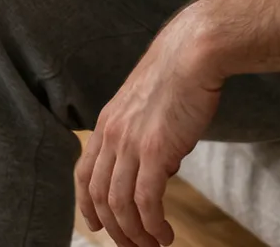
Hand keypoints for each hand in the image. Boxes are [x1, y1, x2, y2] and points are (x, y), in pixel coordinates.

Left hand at [77, 11, 222, 246]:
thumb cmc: (181, 72)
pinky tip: (165, 234)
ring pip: (120, 204)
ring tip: (152, 246)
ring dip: (135, 233)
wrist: (194, 51)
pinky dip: (152, 225)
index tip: (97, 224)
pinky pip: (146, 201)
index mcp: (107, 123)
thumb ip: (146, 136)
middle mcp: (112, 135)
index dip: (87, 204)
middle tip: (132, 246)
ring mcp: (131, 143)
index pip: (85, 172)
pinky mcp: (155, 151)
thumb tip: (162, 168)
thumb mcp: (150, 105)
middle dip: (114, 229)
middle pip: (100, 195)